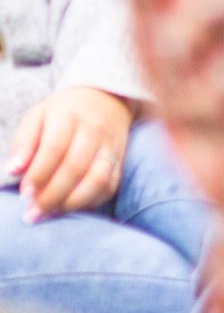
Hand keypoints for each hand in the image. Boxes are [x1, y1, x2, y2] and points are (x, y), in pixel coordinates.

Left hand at [11, 87, 133, 220]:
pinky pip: (109, 186)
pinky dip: (90, 202)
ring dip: (71, 203)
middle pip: (75, 168)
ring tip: (50, 213)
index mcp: (69, 116)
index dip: (38, 175)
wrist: (108, 99)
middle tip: (32, 213)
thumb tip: (14, 170)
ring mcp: (111, 146)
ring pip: (97, 180)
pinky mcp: (121, 160)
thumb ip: (23, 142)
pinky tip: (70, 206)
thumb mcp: (38, 116)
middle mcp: (94, 130)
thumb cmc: (64, 113)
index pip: (54, 149)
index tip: (24, 194)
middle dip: (51, 196)